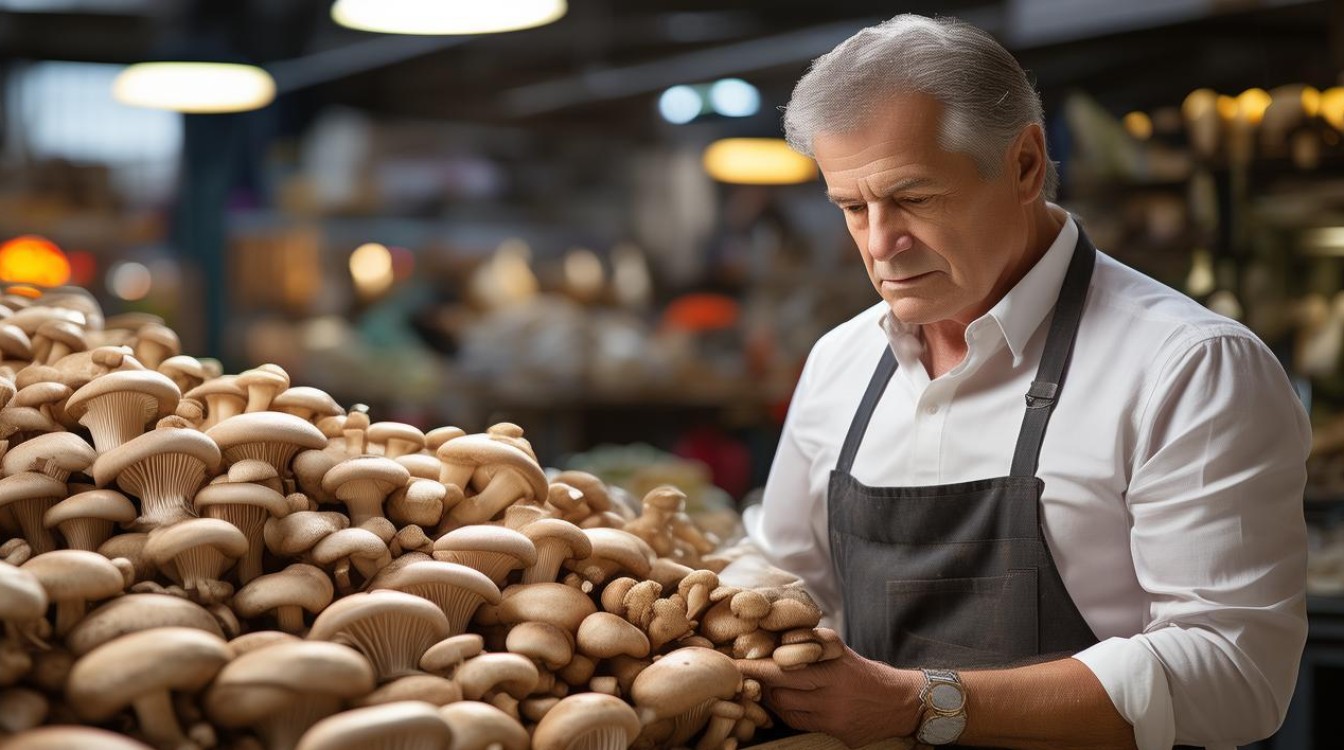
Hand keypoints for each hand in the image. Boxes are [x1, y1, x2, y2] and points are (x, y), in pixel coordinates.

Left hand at [736, 630, 922, 747]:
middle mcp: (832, 695)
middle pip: (781, 692)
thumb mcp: (839, 650)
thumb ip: (810, 643)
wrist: (899, 701)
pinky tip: (788, 703)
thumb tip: (774, 637)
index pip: (783, 669)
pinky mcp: (837, 734)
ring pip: (787, 710)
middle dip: (763, 683)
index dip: (756, 668)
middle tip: (750, 675)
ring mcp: (833, 718)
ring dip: (774, 699)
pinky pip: (800, 723)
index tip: (734, 664)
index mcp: (831, 670)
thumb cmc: (863, 671)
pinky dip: (789, 712)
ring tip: (771, 687)